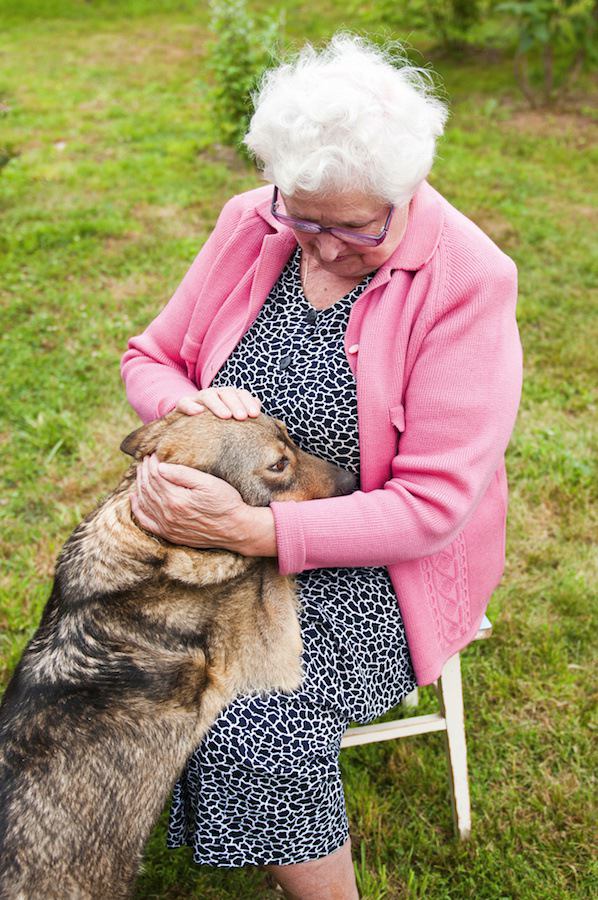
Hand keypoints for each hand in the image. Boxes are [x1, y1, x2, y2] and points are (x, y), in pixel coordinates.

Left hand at [129, 454, 275, 555]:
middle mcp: (167, 514)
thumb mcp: (208, 483)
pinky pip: (146, 521)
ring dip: (140, 485)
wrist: (236, 529)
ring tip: (141, 472)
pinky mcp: (170, 534)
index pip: (155, 476)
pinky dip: (137, 509)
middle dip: (144, 471)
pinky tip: (134, 498)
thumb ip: (183, 474)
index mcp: (176, 499)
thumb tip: (160, 466)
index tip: (152, 453)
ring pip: (144, 502)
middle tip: (145, 460)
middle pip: (147, 488)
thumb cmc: (226, 503)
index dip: (151, 463)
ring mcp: (167, 526)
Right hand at [176, 387, 260, 418]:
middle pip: (227, 393)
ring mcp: (199, 398)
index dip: (248, 402)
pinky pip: (185, 402)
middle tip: (242, 417)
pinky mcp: (184, 404)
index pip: (241, 394)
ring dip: (218, 404)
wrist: (191, 425)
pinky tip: (198, 412)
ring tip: (226, 416)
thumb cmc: (219, 424)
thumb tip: (258, 404)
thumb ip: (246, 411)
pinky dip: (191, 406)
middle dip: (236, 404)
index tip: (255, 414)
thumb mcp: (233, 418)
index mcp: (229, 396)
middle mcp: (215, 394)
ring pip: (208, 396)